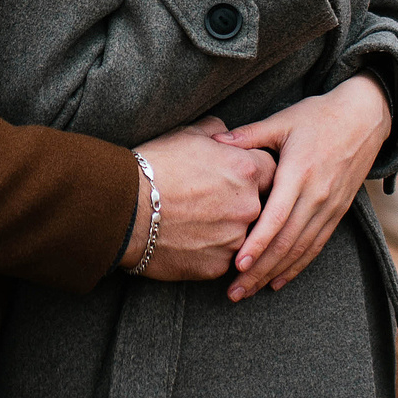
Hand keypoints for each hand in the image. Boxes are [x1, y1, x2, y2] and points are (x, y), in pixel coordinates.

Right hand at [120, 118, 275, 280]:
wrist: (125, 208)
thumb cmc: (154, 166)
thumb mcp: (188, 134)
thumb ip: (217, 131)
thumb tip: (225, 134)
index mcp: (246, 170)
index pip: (271, 171)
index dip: (255, 173)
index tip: (240, 177)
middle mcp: (249, 206)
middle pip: (261, 206)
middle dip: (243, 203)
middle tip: (214, 201)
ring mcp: (235, 239)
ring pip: (242, 235)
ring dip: (227, 229)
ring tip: (197, 222)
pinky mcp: (217, 265)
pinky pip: (222, 258)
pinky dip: (209, 251)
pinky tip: (188, 240)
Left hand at [212, 72, 391, 299]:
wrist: (364, 117)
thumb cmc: (318, 115)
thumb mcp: (283, 120)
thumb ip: (250, 135)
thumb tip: (216, 143)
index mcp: (300, 173)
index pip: (276, 217)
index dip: (257, 244)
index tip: (236, 264)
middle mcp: (317, 195)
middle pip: (286, 241)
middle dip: (259, 269)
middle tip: (234, 291)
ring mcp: (330, 206)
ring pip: (301, 249)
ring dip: (275, 273)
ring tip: (249, 291)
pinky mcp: (338, 212)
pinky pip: (316, 245)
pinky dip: (297, 266)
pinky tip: (278, 281)